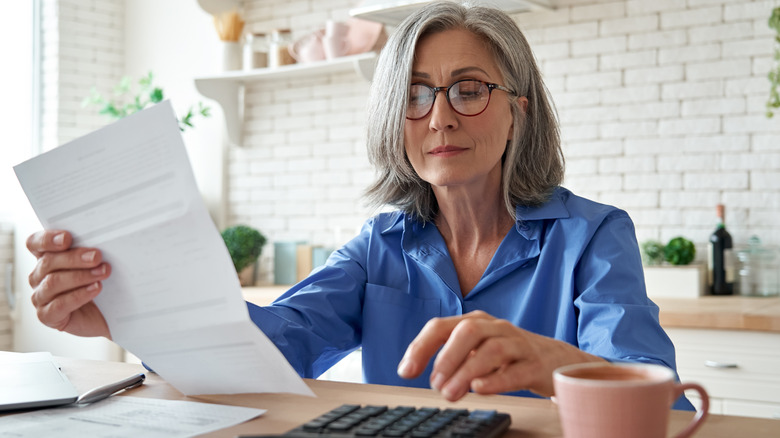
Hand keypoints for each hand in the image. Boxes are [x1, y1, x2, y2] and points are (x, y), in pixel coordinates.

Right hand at [26, 230, 111, 338]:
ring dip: (81, 276)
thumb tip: (97, 245)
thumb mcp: (94, 266)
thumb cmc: (97, 285)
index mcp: (46, 258)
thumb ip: (89, 252)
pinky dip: (79, 295)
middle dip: (75, 258)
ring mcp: (40, 297)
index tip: (67, 238)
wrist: (105, 315)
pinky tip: (95, 289)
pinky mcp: (47, 316)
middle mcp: (38, 277)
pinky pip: (59, 304)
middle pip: (48, 262)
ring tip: (102, 273)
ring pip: (53, 282)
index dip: (47, 239)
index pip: (35, 243)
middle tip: (97, 256)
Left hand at [396, 310, 604, 400]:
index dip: (421, 347)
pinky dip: (496, 379)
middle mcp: (496, 328)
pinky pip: (516, 370)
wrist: (555, 359)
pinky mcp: (535, 365)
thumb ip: (449, 357)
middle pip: (468, 331)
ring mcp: (518, 344)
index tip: (405, 371)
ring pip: (492, 350)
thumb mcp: (476, 350)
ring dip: (467, 372)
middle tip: (434, 384)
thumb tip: (419, 372)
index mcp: (475, 322)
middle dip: (447, 357)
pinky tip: (479, 389)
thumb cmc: (508, 355)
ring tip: (451, 394)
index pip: (441, 326)